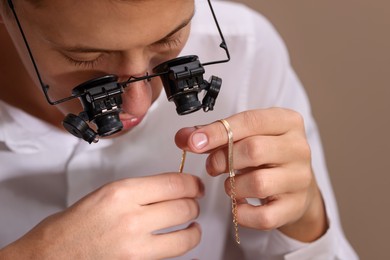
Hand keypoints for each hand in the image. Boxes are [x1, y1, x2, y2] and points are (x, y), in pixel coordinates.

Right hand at [0, 173, 203, 258]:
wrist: (47, 259)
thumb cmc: (68, 228)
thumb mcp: (103, 196)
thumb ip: (137, 193)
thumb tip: (165, 191)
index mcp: (120, 193)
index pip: (173, 183)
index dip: (191, 184)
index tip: (195, 185)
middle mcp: (130, 218)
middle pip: (184, 207)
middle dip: (193, 204)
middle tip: (193, 203)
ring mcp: (135, 247)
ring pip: (185, 235)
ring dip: (193, 229)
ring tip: (191, 226)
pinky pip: (172, 256)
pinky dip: (181, 248)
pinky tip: (179, 243)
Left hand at [175, 108, 327, 241]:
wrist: (296, 186)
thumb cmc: (265, 156)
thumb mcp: (244, 137)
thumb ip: (213, 135)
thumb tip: (184, 138)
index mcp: (287, 122)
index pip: (250, 121)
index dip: (218, 132)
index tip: (194, 142)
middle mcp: (298, 148)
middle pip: (254, 150)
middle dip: (223, 159)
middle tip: (212, 166)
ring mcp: (300, 179)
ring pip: (258, 183)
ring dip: (233, 186)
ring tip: (231, 183)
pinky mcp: (295, 207)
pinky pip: (263, 216)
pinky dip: (242, 214)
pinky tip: (239, 205)